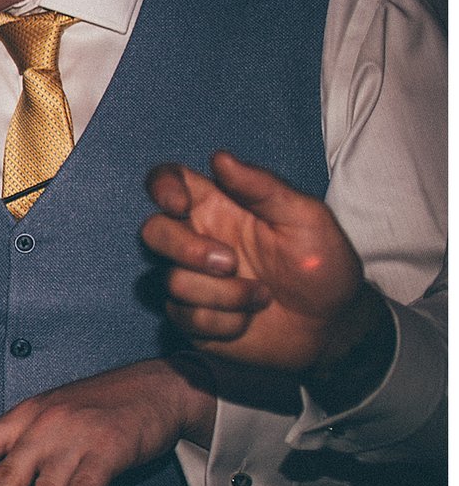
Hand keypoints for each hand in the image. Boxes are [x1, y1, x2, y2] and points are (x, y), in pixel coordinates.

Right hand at [141, 151, 383, 379]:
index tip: (180, 206)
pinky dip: (225, 322)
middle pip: (153, 231)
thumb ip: (263, 187)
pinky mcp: (192, 317)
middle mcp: (198, 241)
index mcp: (219, 208)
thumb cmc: (324, 266)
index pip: (169, 182)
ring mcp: (192, 281)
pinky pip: (186, 317)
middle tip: (230, 264)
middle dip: (187, 250)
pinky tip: (248, 319)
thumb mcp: (306, 219)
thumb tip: (219, 157)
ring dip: (224, 294)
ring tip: (261, 297)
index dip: (162, 187)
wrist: (331, 327)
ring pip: (172, 281)